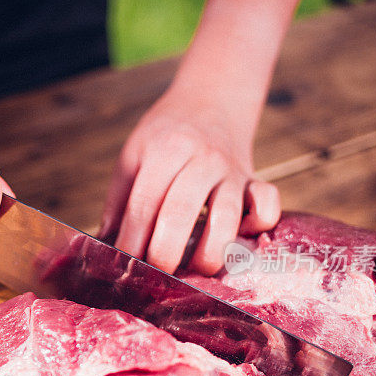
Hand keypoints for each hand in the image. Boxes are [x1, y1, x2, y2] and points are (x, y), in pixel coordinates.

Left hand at [100, 91, 279, 274]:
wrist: (210, 101)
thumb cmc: (165, 137)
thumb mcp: (133, 155)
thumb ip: (119, 201)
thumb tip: (106, 249)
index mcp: (165, 150)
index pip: (144, 203)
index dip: (132, 239)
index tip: (124, 265)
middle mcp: (202, 159)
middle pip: (181, 212)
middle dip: (165, 252)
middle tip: (156, 275)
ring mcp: (232, 171)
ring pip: (227, 216)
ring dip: (210, 251)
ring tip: (196, 270)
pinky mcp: (256, 181)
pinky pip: (269, 205)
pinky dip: (259, 225)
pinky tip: (241, 239)